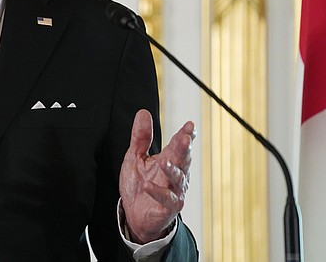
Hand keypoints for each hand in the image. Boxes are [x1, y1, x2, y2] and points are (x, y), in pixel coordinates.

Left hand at [119, 110, 194, 243]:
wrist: (135, 213)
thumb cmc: (139, 184)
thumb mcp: (135, 156)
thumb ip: (140, 137)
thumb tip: (143, 112)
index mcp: (168, 159)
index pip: (179, 145)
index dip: (185, 134)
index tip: (190, 125)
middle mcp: (175, 174)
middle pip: (182, 159)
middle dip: (184, 149)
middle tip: (186, 138)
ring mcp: (174, 190)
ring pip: (178, 178)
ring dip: (173, 170)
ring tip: (164, 162)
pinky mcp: (169, 207)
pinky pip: (166, 199)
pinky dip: (158, 192)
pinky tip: (148, 185)